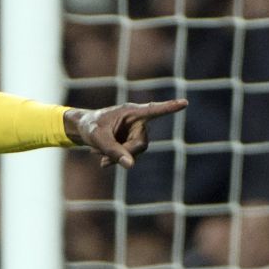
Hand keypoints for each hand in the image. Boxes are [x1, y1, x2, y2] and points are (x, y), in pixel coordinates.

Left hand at [65, 98, 186, 167]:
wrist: (84, 129)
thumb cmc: (90, 126)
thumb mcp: (98, 138)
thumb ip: (113, 150)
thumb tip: (131, 166)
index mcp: (131, 112)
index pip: (153, 110)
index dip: (169, 108)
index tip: (184, 103)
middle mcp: (138, 121)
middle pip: (142, 143)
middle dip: (125, 153)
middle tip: (104, 160)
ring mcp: (136, 133)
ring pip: (136, 152)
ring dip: (118, 158)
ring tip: (99, 156)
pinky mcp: (133, 142)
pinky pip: (131, 156)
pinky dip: (117, 159)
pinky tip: (102, 157)